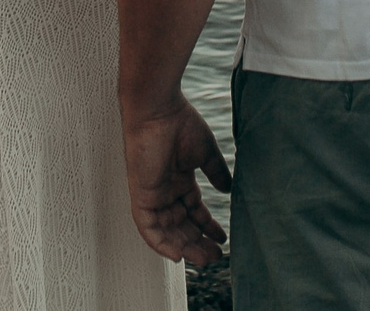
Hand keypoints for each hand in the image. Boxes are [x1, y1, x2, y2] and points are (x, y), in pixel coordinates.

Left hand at [121, 93, 230, 265]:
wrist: (158, 110)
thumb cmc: (180, 123)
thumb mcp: (205, 152)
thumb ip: (217, 172)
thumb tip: (228, 191)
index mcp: (179, 179)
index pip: (193, 210)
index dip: (207, 226)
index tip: (223, 239)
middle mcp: (165, 190)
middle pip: (181, 225)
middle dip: (198, 242)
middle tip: (216, 257)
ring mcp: (152, 194)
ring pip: (167, 231)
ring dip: (185, 247)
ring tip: (205, 259)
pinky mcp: (141, 196)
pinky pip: (148, 228)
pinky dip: (161, 244)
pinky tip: (178, 255)